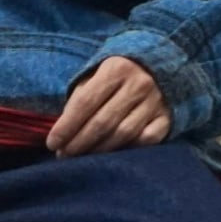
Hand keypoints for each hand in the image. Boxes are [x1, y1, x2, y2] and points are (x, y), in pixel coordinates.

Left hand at [46, 55, 169, 156]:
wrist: (162, 62)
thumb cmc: (119, 72)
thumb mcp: (97, 74)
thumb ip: (81, 97)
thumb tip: (63, 131)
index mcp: (115, 69)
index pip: (85, 102)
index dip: (66, 126)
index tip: (52, 143)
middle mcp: (138, 84)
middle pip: (102, 122)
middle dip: (79, 143)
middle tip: (64, 155)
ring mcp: (156, 102)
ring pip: (123, 134)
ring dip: (99, 151)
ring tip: (83, 158)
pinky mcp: (168, 117)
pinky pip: (146, 140)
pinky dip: (128, 149)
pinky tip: (113, 154)